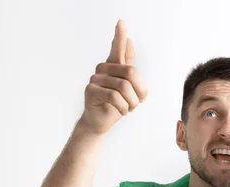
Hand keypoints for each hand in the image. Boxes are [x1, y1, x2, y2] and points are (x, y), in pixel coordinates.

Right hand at [80, 19, 148, 134]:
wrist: (101, 121)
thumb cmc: (115, 104)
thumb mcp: (127, 87)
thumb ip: (128, 68)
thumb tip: (130, 42)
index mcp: (113, 66)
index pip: (117, 48)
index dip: (120, 36)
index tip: (121, 22)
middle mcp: (103, 69)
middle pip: (130, 72)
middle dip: (139, 91)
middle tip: (138, 102)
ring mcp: (95, 78)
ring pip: (123, 87)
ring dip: (131, 102)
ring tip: (128, 108)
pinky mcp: (91, 90)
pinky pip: (114, 96)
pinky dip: (123, 107)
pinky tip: (121, 111)